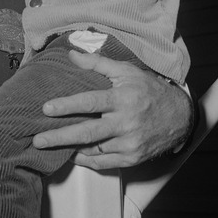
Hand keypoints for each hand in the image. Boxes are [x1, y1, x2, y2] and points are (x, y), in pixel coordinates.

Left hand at [33, 50, 192, 169]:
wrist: (179, 116)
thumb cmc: (149, 90)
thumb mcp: (126, 71)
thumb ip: (97, 63)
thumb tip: (72, 54)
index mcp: (122, 99)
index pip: (89, 102)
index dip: (66, 106)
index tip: (47, 109)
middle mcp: (125, 123)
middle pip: (87, 133)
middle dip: (59, 137)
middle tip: (38, 140)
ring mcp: (129, 144)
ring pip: (93, 150)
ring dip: (69, 149)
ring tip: (49, 147)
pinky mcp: (132, 158)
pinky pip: (103, 163)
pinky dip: (85, 160)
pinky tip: (71, 155)